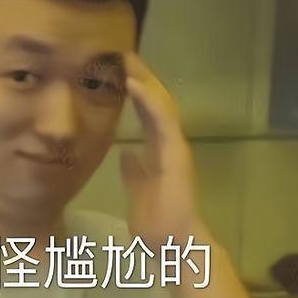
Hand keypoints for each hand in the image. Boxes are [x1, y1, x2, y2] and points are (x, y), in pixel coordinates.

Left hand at [120, 52, 208, 250]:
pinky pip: (162, 120)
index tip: (120, 70)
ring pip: (162, 104)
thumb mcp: (138, 188)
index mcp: (159, 149)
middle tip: (123, 54)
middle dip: (141, 77)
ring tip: (127, 59)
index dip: (136, 91)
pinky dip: (148, 100)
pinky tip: (133, 83)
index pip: (148, 112)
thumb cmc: (157, 221)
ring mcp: (175, 146)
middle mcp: (169, 143)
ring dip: (145, 80)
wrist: (173, 244)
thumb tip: (125, 153)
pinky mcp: (177, 153)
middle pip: (155, 102)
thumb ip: (133, 170)